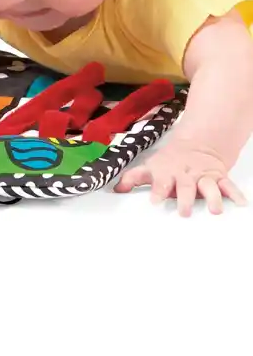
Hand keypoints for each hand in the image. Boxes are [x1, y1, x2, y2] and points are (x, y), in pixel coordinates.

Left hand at [114, 138, 246, 215]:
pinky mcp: (218, 177)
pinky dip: (235, 193)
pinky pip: (228, 185)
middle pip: (186, 186)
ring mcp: (203, 176)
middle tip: (184, 211)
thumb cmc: (169, 162)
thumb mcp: (151, 167)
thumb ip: (133, 178)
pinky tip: (241, 203)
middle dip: (185, 198)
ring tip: (215, 210)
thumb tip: (115, 190)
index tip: (155, 201)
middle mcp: (186, 175)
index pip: (161, 182)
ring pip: (209, 186)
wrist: (196, 144)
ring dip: (213, 197)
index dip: (158, 190)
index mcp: (168, 173)